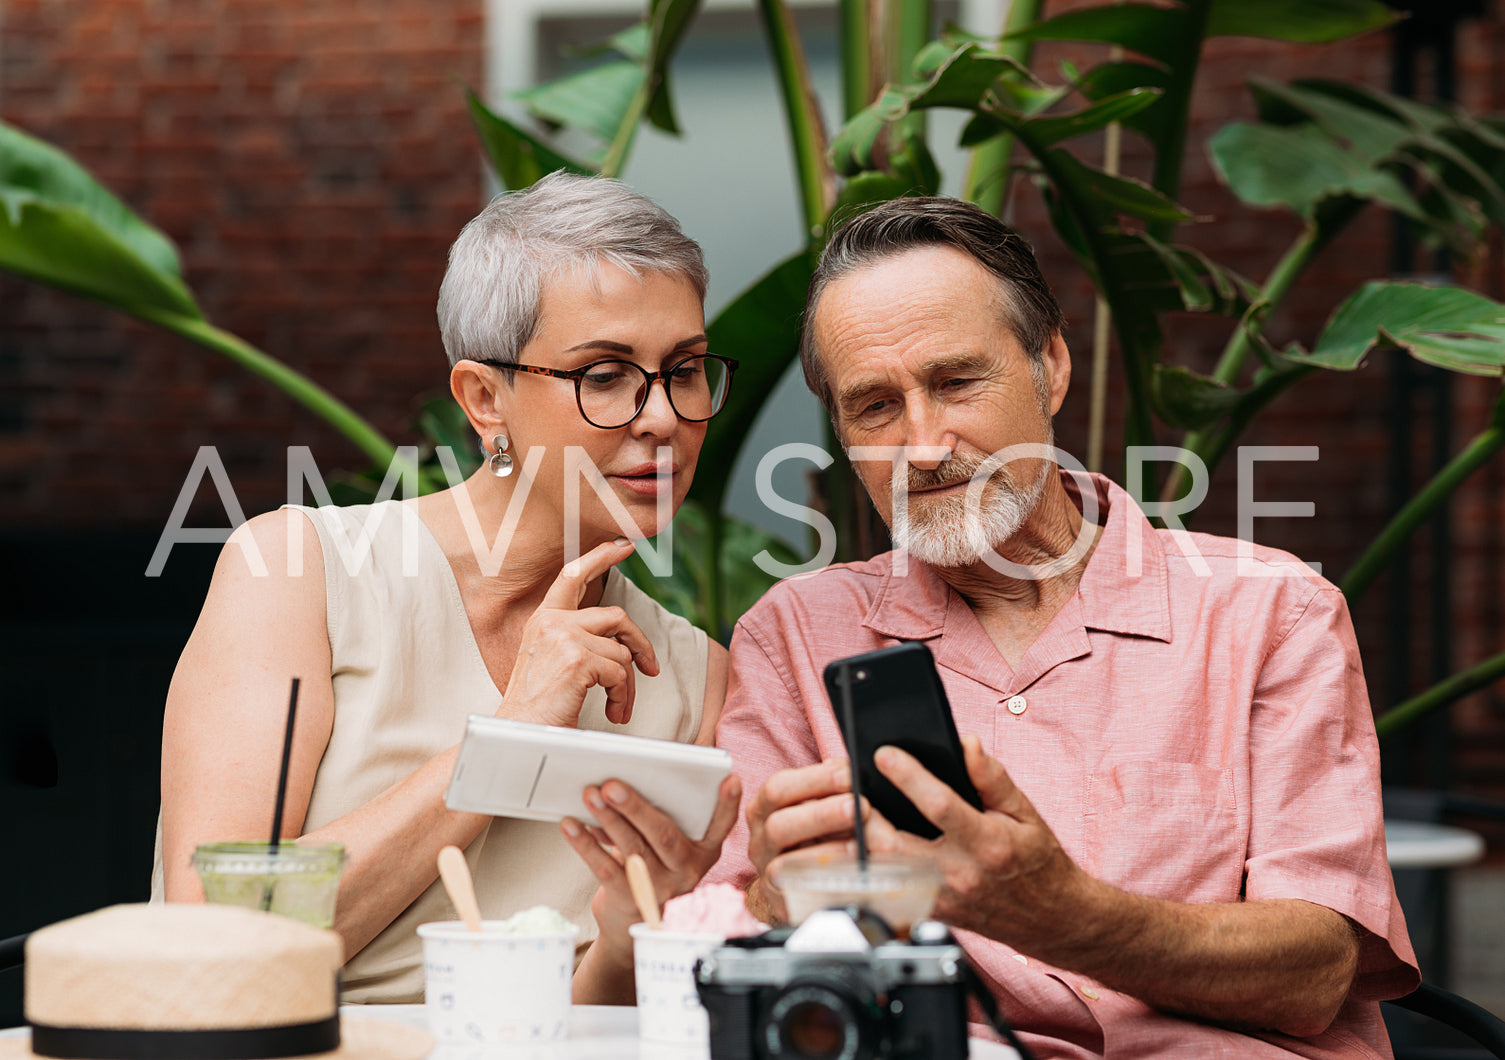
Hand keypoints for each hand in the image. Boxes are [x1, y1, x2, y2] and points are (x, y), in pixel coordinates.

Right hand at [502, 539, 657, 727]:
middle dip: (639, 642)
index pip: (573, 576)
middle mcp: (552, 622)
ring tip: (618, 706)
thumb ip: (574, 639)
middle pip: (616, 616)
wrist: (519, 734)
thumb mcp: (550, 662)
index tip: (623, 546)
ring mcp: (565, 638)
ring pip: (622, 652)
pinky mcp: (579, 660)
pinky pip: (621, 673)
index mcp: (543, 619)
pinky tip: (612, 712)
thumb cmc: (536, 707)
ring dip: (627, 685)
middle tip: (651, 667)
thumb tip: (617, 637)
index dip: (600, 557)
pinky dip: (623, 696)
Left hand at [560, 775, 741, 962]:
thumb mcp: (664, 848)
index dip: (728, 804)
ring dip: (608, 819)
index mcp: (703, 851)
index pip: (721, 826)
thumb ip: (654, 819)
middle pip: (664, 834)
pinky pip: (605, 867)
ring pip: (633, 848)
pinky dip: (585, 844)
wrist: (630, 924)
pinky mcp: (630, 900)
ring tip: (590, 795)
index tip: (731, 778)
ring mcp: (660, 888)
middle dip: (636, 806)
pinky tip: (571, 825)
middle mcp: (687, 870)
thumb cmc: (649, 869)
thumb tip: (620, 787)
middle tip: (612, 784)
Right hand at [744, 760, 863, 922]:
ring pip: (783, 864)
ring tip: (859, 843)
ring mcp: (768, 873)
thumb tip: (853, 772)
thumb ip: (831, 788)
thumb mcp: (820, 804)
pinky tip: (850, 873)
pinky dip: (825, 885)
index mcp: (765, 809)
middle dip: (822, 814)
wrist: (807, 882)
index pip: (778, 788)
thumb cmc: (818, 834)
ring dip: (825, 853)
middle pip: (778, 825)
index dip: (814, 778)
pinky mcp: (782, 903)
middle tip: (858, 806)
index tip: (849, 773)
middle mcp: (760, 840)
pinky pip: (799, 897)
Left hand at [864, 733, 1089, 953]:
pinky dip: (865, 866)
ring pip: (883, 870)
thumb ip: (993, 777)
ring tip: (837, 812)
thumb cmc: (1037, 861)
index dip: (909, 776)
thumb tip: (966, 744)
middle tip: (845, 785)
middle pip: (896, 844)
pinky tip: (848, 845)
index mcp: (989, 844)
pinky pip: (888, 889)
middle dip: (865, 813)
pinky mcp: (931, 913)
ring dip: (855, 842)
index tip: (884, 754)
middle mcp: (962, 874)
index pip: (940, 805)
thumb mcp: (1025, 812)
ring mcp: (943, 898)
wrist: (1051, 919)